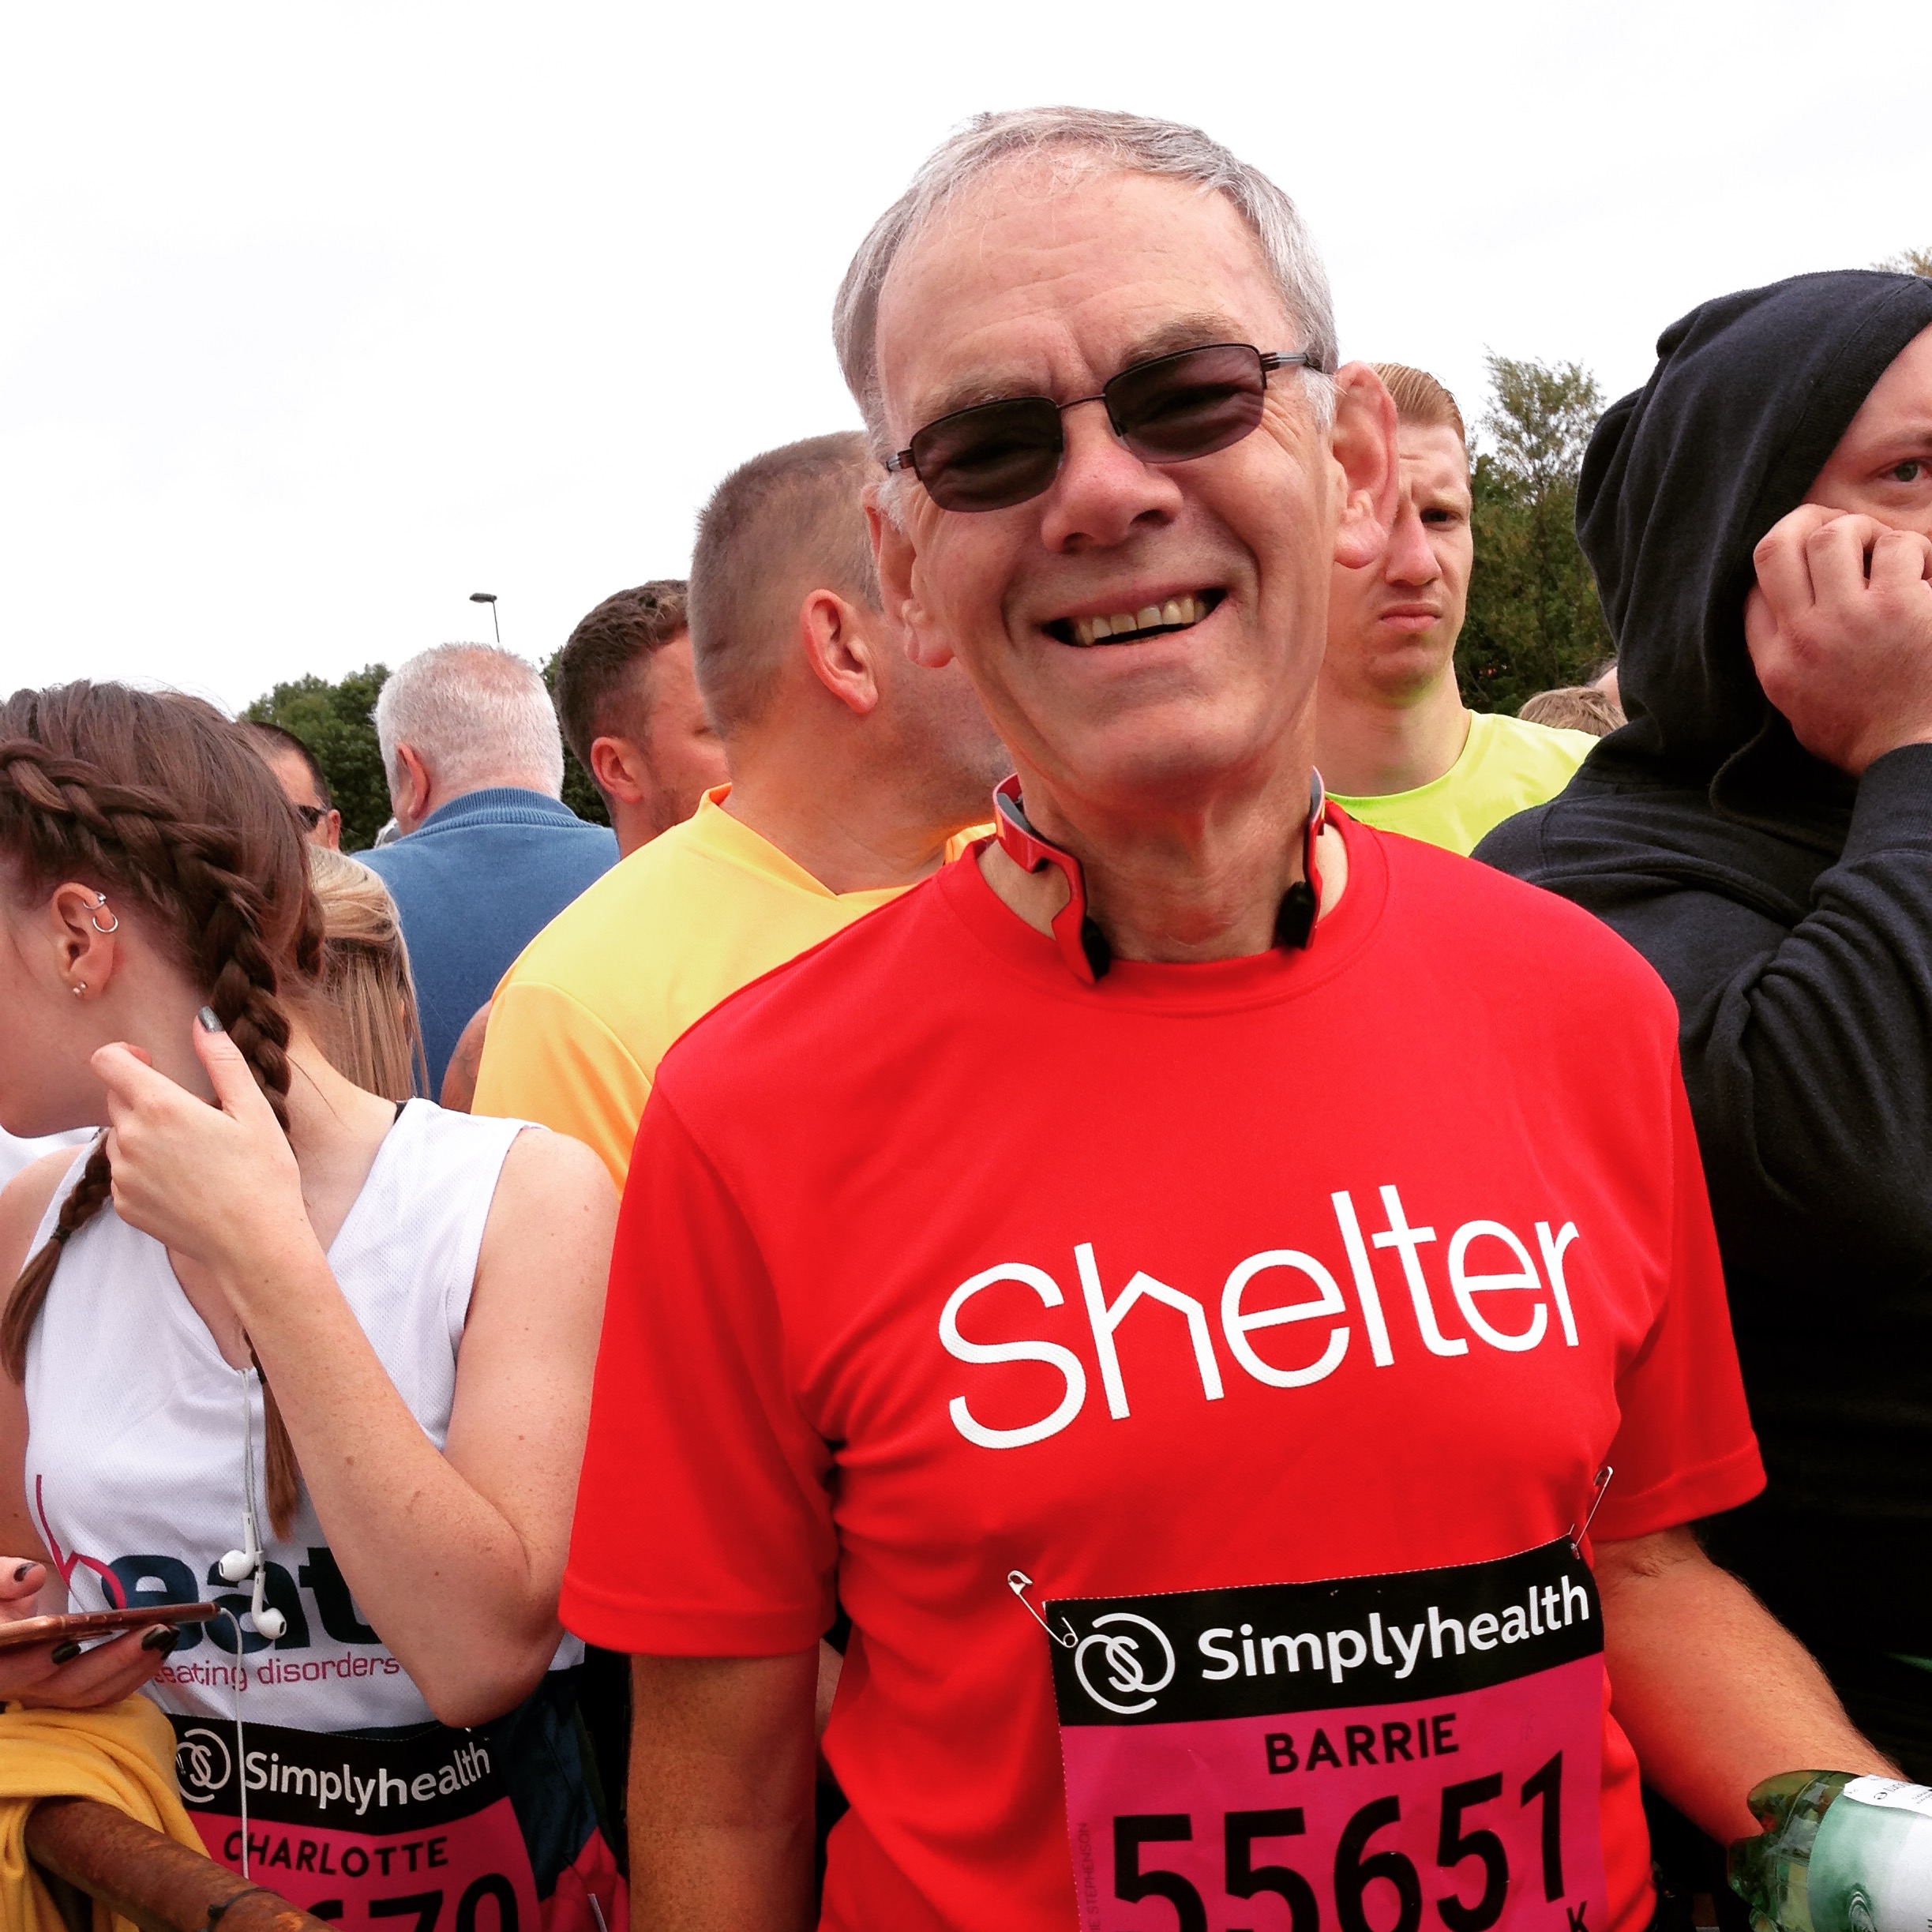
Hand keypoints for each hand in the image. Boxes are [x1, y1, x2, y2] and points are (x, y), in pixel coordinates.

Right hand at [0, 1558, 173, 1706]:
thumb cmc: (0, 1602)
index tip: (69, 1644)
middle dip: (113, 1660)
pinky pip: (102, 1695)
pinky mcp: (67, 1694)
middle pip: (63, 1685)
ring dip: (131, 1667)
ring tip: (167, 1635)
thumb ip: (2, 1579)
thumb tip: (31, 1577)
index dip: (34, 1663)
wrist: (6, 1629)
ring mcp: (45, 1694)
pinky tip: (160, 1651)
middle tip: (155, 1631)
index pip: (6, 1672)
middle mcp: (19, 1686)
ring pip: (88, 1694)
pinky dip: (133, 1676)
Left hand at [92, 1011, 314, 1286]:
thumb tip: (202, 1020)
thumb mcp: (253, 1110)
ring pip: (119, 1136)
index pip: (107, 1061)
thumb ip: (222, 1060)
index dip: (125, 1054)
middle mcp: (130, 1138)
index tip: (154, 1063)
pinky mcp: (124, 1204)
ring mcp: (123, 1175)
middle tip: (192, 1116)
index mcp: (160, 1107)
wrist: (254, 1244)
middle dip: (144, 1096)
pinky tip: (186, 1182)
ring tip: (193, 1155)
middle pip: (116, 1098)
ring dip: (145, 1134)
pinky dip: (146, 1168)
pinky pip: (124, 1172)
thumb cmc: (262, 1174)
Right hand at [1747, 505, 1931, 774]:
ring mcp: (1851, 619)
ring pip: (1836, 534)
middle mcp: (1803, 636)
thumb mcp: (1796, 709)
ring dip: (1863, 531)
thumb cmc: (1864, 737)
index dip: (1778, 568)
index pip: (1751, 592)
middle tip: (1836, 529)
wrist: (1914, 754)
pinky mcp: (1902, 607)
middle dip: (1806, 523)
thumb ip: (1779, 663)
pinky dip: (1913, 550)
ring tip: (1883, 552)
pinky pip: (1898, 547)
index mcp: (1775, 664)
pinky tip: (1921, 572)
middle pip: (1777, 547)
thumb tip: (1773, 615)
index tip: (1807, 570)